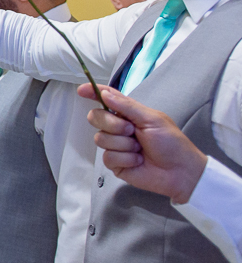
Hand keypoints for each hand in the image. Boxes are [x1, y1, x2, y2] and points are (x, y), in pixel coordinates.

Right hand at [81, 83, 207, 202]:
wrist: (179, 171)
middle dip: (112, 124)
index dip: (92, 93)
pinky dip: (126, 159)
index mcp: (128, 114)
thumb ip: (126, 106)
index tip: (82, 90)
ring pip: (101, 139)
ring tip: (140, 149)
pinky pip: (108, 157)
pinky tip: (138, 161)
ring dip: (123, 144)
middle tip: (131, 130)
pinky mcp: (115, 163)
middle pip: (95, 117)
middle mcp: (118, 128)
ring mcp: (115, 146)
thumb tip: (104, 93)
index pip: (106, 99)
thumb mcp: (152, 119)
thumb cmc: (171, 143)